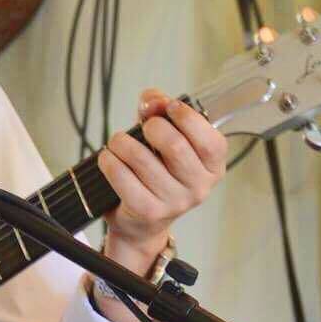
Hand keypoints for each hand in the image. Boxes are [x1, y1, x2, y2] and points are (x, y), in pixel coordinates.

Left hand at [97, 89, 227, 271]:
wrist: (141, 221)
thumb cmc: (157, 170)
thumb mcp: (164, 138)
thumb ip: (160, 111)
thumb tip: (152, 100)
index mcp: (213, 167)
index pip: (210, 140)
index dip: (187, 117)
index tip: (169, 107)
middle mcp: (199, 187)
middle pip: (175, 145)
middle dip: (152, 127)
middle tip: (143, 127)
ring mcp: (175, 202)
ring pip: (143, 159)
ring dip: (123, 142)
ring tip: (118, 142)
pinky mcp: (148, 211)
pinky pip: (123, 178)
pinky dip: (110, 162)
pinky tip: (108, 158)